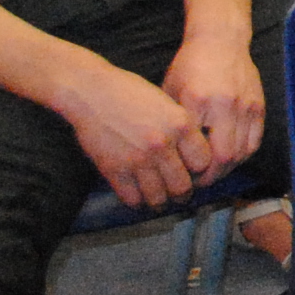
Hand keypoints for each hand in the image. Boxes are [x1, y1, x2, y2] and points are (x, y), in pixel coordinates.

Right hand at [50, 53, 207, 210]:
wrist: (92, 92)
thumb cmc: (130, 92)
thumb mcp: (167, 103)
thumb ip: (181, 129)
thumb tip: (192, 154)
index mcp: (181, 124)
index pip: (203, 162)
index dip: (200, 170)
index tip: (194, 174)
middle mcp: (162, 144)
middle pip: (182, 186)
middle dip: (183, 194)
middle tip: (181, 195)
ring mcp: (138, 159)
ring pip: (158, 197)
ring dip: (161, 202)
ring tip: (161, 201)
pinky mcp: (114, 169)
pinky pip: (132, 198)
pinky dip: (137, 201)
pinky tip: (138, 196)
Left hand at [160, 25, 266, 174]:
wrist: (221, 39)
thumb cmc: (190, 64)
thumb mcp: (171, 90)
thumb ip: (172, 123)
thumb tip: (166, 155)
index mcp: (198, 101)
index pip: (195, 149)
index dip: (189, 170)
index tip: (181, 176)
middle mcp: (226, 106)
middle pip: (223, 158)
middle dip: (210, 177)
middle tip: (197, 182)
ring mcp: (246, 106)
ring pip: (241, 153)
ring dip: (227, 169)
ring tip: (213, 172)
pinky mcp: (259, 106)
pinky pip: (254, 142)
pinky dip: (242, 155)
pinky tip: (230, 158)